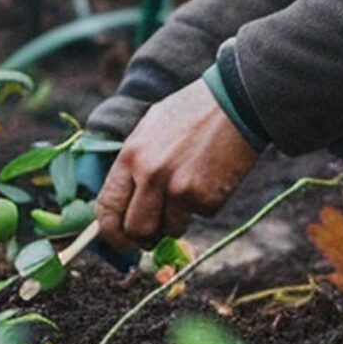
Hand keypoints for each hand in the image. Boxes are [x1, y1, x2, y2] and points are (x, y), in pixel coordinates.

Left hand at [94, 78, 260, 251]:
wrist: (235, 102)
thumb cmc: (191, 113)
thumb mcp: (150, 129)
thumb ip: (134, 165)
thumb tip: (121, 205)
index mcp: (131, 155)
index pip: (107, 206)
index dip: (110, 232)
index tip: (119, 241)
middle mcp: (150, 174)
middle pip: (136, 230)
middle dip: (144, 238)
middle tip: (154, 233)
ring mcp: (178, 188)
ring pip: (170, 230)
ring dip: (177, 220)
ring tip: (189, 189)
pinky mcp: (206, 198)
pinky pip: (198, 216)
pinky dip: (203, 205)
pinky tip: (210, 177)